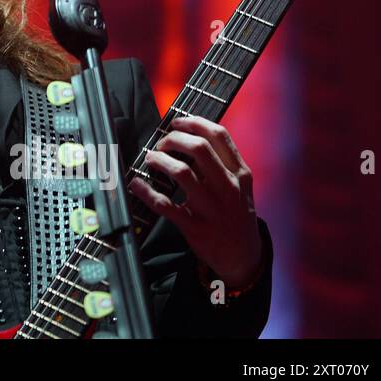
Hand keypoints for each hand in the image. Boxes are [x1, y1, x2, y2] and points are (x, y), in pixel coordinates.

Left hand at [128, 115, 264, 288]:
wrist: (243, 257)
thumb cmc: (236, 214)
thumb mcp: (241, 187)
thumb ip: (222, 163)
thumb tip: (188, 139)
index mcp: (240, 174)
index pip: (219, 136)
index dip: (193, 123)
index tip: (176, 122)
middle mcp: (228, 188)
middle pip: (199, 148)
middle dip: (173, 139)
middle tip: (161, 143)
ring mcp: (211, 208)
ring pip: (181, 172)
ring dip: (159, 160)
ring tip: (151, 159)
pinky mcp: (195, 227)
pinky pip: (165, 204)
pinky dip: (146, 191)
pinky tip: (137, 184)